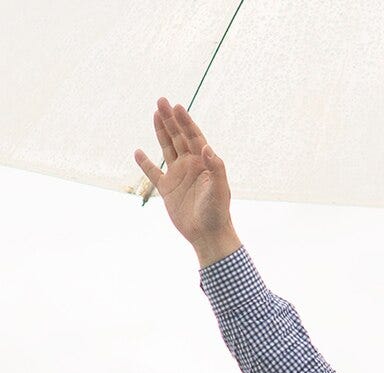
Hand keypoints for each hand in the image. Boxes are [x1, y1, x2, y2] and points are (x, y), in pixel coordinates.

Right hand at [134, 99, 241, 265]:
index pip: (194, 137)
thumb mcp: (220, 189)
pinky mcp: (167, 189)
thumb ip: (216, 167)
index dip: (185, 121)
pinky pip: (153, 173)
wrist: (208, 234)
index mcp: (205, 163)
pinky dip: (145, 163)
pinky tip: (138, 152)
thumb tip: (207, 147)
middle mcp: (191, 166)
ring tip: (155, 113)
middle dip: (171, 119)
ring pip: (167, 148)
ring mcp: (178, 176)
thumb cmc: (218, 212)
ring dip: (161, 131)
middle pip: (179, 137)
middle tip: (161, 100)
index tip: (177, 106)